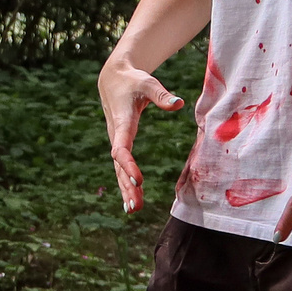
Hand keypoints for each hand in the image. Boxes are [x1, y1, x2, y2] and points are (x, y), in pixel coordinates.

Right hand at [99, 56, 185, 212]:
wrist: (112, 80)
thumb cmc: (132, 80)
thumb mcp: (147, 83)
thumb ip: (161, 94)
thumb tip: (179, 103)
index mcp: (121, 123)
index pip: (121, 149)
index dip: (129, 165)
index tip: (138, 180)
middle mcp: (116, 136)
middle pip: (119, 166)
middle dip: (126, 186)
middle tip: (136, 206)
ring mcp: (117, 141)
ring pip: (118, 170)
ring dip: (125, 190)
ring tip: (133, 210)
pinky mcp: (120, 143)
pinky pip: (121, 167)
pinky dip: (125, 183)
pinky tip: (132, 200)